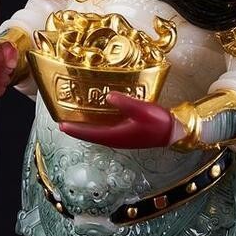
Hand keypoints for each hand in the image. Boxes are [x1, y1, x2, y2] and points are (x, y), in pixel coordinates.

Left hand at [60, 92, 176, 148]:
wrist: (173, 132)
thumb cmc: (159, 123)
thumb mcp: (142, 109)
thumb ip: (125, 103)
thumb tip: (108, 96)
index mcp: (116, 135)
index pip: (90, 133)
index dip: (75, 129)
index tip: (61, 125)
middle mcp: (116, 139)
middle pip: (91, 135)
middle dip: (77, 129)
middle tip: (62, 122)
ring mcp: (121, 139)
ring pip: (97, 134)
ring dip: (85, 129)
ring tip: (75, 121)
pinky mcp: (126, 135)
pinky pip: (105, 132)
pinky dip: (96, 127)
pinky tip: (96, 120)